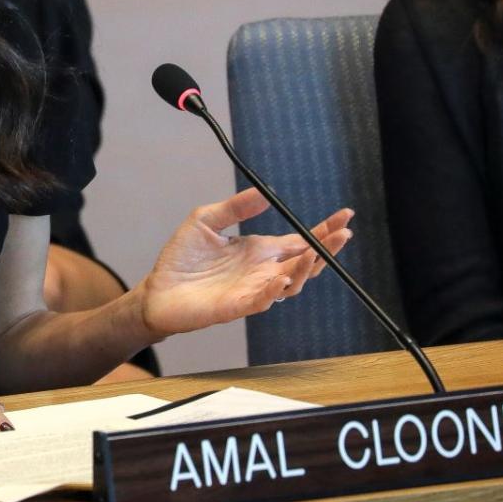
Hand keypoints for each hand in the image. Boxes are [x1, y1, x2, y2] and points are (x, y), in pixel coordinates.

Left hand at [139, 188, 353, 336]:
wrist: (157, 289)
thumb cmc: (181, 259)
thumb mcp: (206, 219)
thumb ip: (235, 207)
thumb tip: (264, 194)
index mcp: (260, 251)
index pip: (300, 240)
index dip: (324, 230)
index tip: (345, 215)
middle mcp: (262, 272)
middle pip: (305, 263)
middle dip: (326, 249)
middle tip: (343, 233)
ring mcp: (252, 290)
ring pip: (291, 284)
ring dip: (305, 269)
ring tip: (313, 253)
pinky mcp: (236, 307)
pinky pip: (262, 302)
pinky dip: (274, 291)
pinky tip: (281, 278)